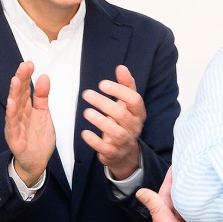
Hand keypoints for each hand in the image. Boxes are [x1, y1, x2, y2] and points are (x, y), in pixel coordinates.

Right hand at [5, 61, 55, 186]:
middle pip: (18, 94)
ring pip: (13, 107)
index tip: (29, 63)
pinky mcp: (14, 138)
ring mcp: (15, 125)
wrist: (37, 161)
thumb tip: (44, 76)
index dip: (26, 76)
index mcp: (26, 108)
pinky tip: (11, 104)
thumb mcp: (44, 114)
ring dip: (14, 94)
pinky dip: (11, 114)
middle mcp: (19, 114)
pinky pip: (12, 125)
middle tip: (24, 66)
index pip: (25, 89)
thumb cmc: (38, 137)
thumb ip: (43, 97)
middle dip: (21, 80)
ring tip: (16, 80)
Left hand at [82, 65, 145, 179]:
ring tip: (86, 112)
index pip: (134, 100)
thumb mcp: (127, 105)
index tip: (102, 84)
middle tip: (86, 94)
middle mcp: (134, 128)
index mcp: (138, 113)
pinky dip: (95, 141)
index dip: (119, 91)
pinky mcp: (114, 154)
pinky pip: (106, 148)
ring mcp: (125, 142)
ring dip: (100, 121)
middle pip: (122, 115)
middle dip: (104, 103)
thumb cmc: (124, 123)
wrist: (125, 153)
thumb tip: (121, 67)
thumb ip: (126, 86)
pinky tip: (84, 133)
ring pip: (116, 132)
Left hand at [137, 168, 222, 221]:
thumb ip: (157, 209)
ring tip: (212, 195)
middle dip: (189, 194)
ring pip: (198, 220)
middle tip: (198, 178)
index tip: (177, 168)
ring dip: (203, 210)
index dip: (169, 184)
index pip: (165, 200)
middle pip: (182, 209)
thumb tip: (140, 191)